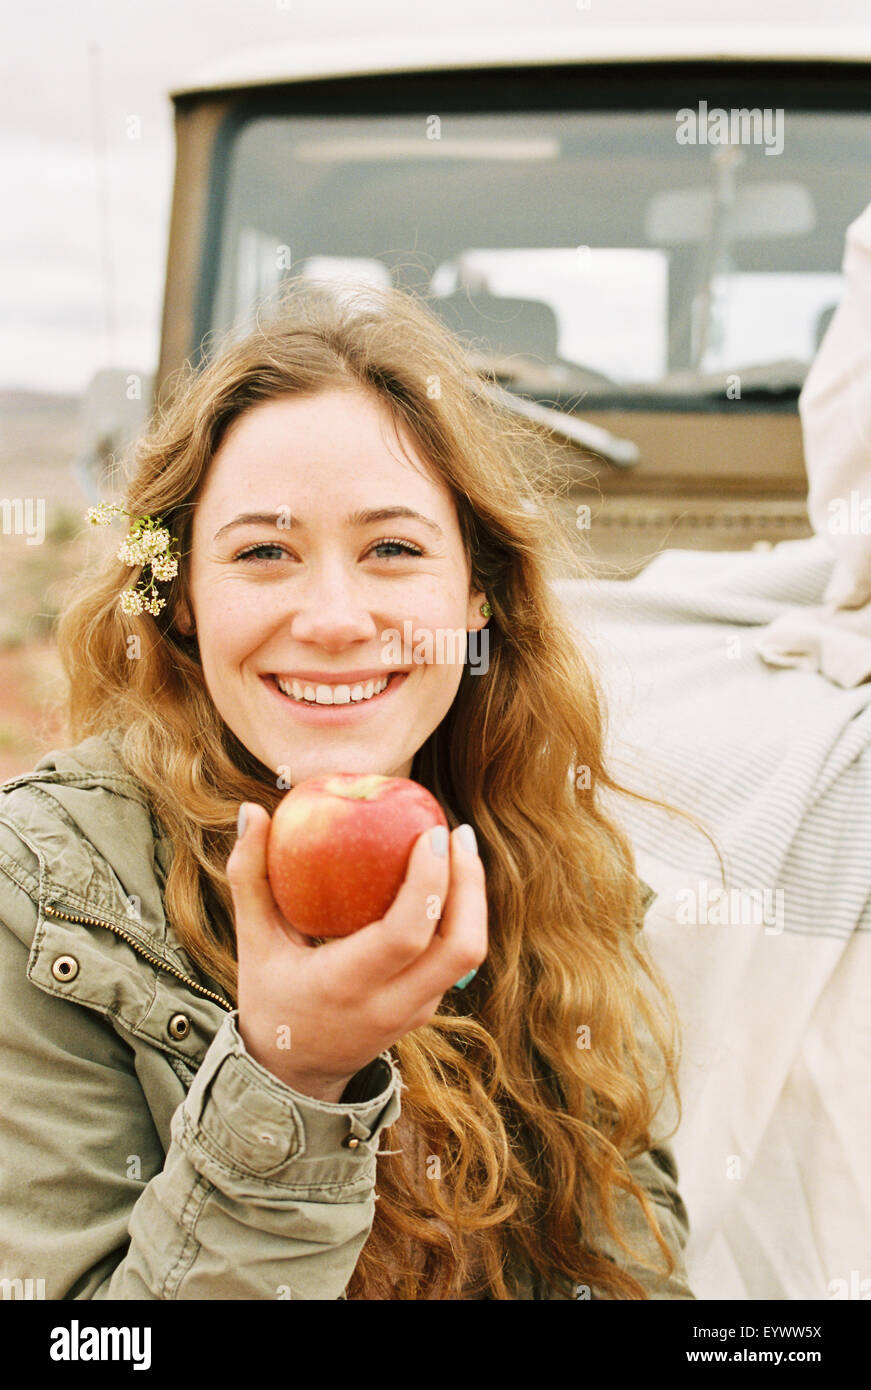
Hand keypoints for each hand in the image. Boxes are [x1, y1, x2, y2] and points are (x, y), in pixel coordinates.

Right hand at [227, 806, 486, 1101]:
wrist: (292, 1073)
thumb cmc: (269, 995)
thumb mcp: (252, 941)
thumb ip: (249, 877)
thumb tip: (252, 810)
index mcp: (344, 985)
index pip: (406, 936)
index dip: (429, 883)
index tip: (432, 833)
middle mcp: (388, 1005)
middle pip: (460, 947)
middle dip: (470, 884)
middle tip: (456, 832)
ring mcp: (415, 1013)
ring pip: (469, 954)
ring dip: (472, 898)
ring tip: (459, 848)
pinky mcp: (428, 1010)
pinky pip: (458, 959)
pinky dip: (460, 915)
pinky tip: (446, 877)